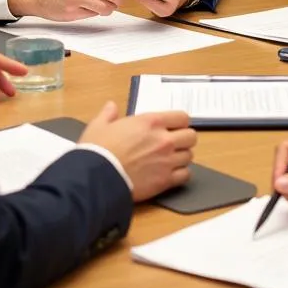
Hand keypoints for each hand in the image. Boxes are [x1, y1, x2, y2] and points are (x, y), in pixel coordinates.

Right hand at [81, 101, 196, 200]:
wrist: (96, 179)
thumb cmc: (98, 151)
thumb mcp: (99, 126)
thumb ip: (108, 114)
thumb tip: (111, 106)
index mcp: (151, 122)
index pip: (182, 117)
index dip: (179, 123)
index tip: (173, 128)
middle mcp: (164, 139)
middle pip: (191, 137)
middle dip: (184, 140)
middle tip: (173, 144)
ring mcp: (166, 161)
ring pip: (189, 156)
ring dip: (181, 158)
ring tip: (170, 161)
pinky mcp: (165, 181)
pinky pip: (185, 175)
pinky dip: (180, 175)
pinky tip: (170, 175)